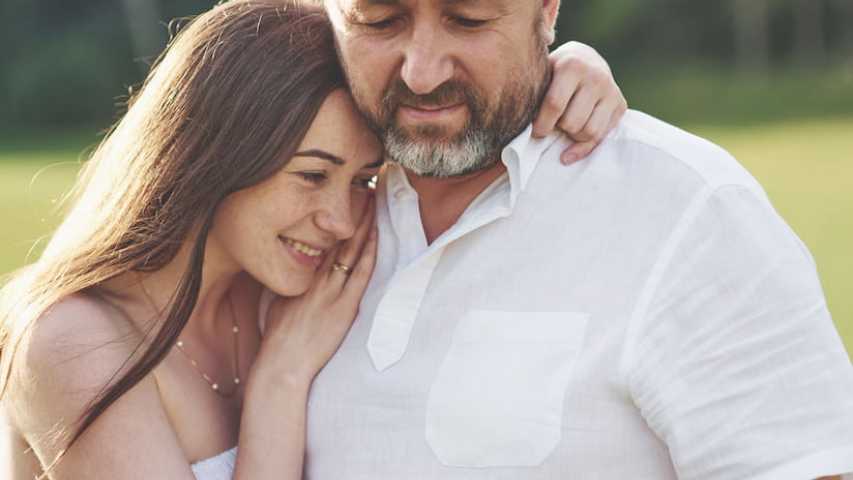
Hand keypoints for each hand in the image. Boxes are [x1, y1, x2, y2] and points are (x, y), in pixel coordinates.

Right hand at [256, 196, 377, 387]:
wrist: (282, 364)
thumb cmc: (279, 339)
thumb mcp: (280, 303)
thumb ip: (293, 286)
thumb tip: (300, 274)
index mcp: (301, 275)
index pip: (320, 240)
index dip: (333, 219)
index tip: (344, 200)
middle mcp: (316, 278)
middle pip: (337, 238)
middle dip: (352, 214)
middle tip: (365, 189)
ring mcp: (331, 291)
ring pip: (350, 250)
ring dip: (363, 226)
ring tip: (374, 202)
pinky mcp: (344, 307)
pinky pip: (360, 274)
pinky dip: (369, 253)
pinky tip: (377, 236)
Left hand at [532, 41, 627, 164]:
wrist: (587, 60)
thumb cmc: (555, 73)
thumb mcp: (544, 74)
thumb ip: (535, 94)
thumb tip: (518, 126)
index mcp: (572, 65)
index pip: (555, 105)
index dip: (542, 124)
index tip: (536, 132)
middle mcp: (596, 76)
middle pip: (572, 122)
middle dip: (558, 128)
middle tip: (553, 124)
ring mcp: (611, 90)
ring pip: (588, 132)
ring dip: (572, 136)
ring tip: (564, 127)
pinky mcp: (621, 105)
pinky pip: (601, 137)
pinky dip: (582, 149)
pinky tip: (568, 153)